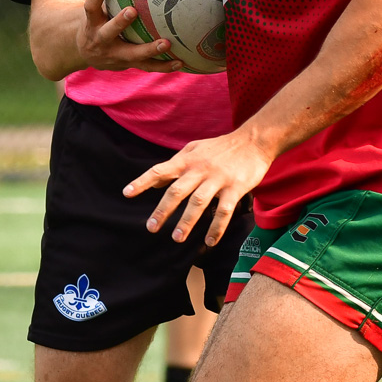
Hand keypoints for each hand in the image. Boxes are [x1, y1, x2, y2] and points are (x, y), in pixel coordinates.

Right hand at [75, 0, 182, 72]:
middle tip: (133, 10)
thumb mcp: (97, 4)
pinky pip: (146, 67)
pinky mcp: (126, 65)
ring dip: (148, 49)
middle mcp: (99, 39)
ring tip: (167, 42)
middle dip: (119, 22)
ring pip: (130, 54)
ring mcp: (113, 55)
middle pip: (108, 31)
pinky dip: (163, 65)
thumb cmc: (98, 18)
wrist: (87, 51)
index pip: (91, 5)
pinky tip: (181, 62)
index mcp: (92, 22)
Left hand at [124, 127, 275, 245]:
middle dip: (163, 210)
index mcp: (187, 159)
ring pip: (199, 202)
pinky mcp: (236, 187)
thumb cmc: (221, 147)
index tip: (127, 193)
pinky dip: (216, 227)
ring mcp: (218, 178)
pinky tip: (209, 241)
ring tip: (177, 238)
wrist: (254, 140)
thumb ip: (175, 164)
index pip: (160, 170)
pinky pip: (224, 210)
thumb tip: (155, 182)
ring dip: (187, 221)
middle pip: (177, 191)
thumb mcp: (195, 149)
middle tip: (151, 228)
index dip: (143, 181)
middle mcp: (200, 169)